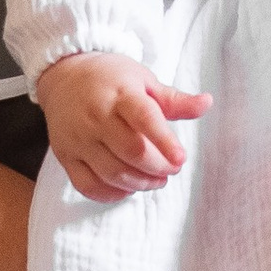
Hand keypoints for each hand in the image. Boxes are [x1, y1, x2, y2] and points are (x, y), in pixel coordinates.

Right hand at [36, 51, 208, 204]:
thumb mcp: (143, 80)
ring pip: (112, 173)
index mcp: (120, 93)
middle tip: (172, 168)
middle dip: (158, 167)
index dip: (165, 142)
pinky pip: (88, 185)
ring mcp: (79, 139)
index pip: (144, 119)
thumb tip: (207, 103)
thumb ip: (174, 99)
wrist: (63, 76)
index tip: (181, 158)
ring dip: (141, 183)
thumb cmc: (110, 79)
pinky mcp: (65, 155)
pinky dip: (111, 194)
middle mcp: (96, 116)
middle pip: (132, 152)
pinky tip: (128, 187)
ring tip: (156, 179)